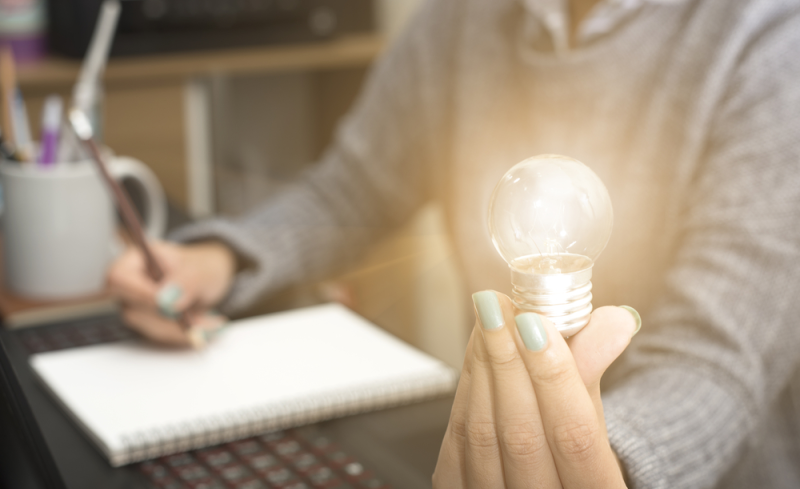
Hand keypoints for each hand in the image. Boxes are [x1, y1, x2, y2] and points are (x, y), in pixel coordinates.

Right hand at [107, 240, 236, 347]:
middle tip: (204, 321)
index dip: (140, 294)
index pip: (119, 278)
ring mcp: (135, 307)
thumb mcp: (201, 269)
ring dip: (182, 330)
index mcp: (135, 259)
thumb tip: (165, 302)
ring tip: (213, 324)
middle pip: (132, 310)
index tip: (169, 306)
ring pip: (149, 328)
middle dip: (171, 319)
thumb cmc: (200, 267)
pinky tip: (205, 327)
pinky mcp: (147, 325)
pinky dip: (184, 335)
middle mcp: (129, 285)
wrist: (206, 280)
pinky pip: (161, 336)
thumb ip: (185, 281)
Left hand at [432, 291, 639, 487]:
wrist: (543, 481)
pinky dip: (466, 389)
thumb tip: (614, 319)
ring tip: (488, 318)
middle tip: (498, 308)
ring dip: (483, 368)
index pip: (574, 435)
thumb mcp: (591, 413)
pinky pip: (456, 442)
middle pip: (521, 436)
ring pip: (482, 436)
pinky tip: (476, 350)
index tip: (536, 323)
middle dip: (507, 362)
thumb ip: (593, 366)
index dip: (553, 377)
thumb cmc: (571, 447)